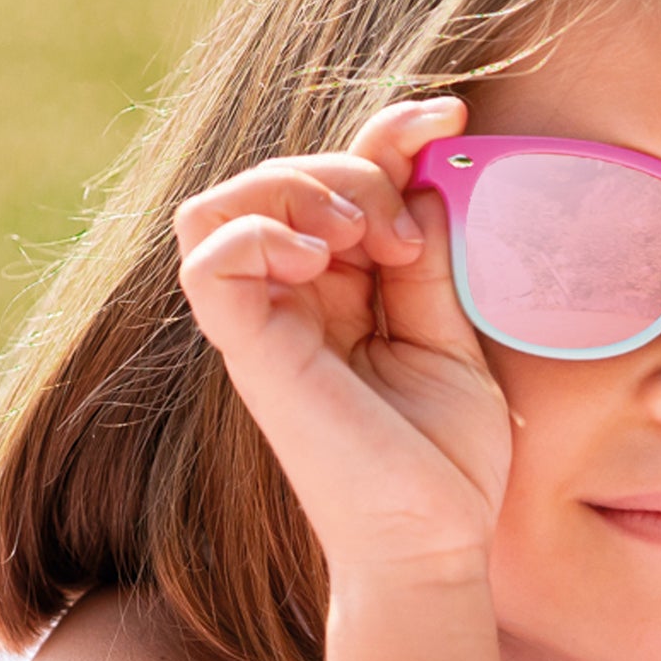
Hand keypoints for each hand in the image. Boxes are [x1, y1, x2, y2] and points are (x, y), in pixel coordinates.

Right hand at [176, 96, 510, 578]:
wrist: (435, 543)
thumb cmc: (445, 459)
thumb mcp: (452, 337)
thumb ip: (429, 260)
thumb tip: (421, 181)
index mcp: (344, 292)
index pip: (339, 181)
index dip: (387, 133)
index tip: (450, 117)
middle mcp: (295, 301)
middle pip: (282, 176)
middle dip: (351, 166)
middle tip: (407, 228)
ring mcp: (265, 325)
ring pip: (224, 201)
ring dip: (298, 186)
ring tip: (363, 236)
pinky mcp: (249, 351)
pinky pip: (209, 256)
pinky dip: (261, 229)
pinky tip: (324, 256)